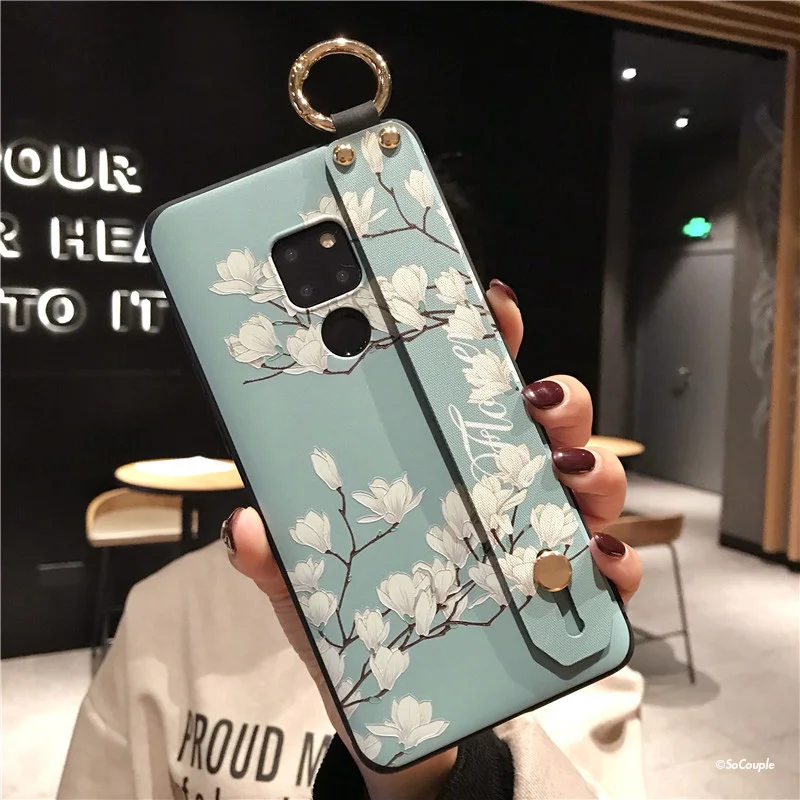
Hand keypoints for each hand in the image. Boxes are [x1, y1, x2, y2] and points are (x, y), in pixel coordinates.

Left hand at [223, 278, 641, 799]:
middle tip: (535, 399)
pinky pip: (605, 572)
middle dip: (557, 398)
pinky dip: (614, 560)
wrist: (405, 727)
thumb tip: (247, 526)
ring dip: (594, 467)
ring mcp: (536, 541)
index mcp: (439, 472)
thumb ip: (278, 561)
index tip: (489, 307)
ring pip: (589, 483)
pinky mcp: (563, 601)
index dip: (486, 343)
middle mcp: (498, 495)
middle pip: (547, 425)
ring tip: (568, 470)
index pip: (469, 394)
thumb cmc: (362, 637)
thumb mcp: (311, 594)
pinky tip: (596, 559)